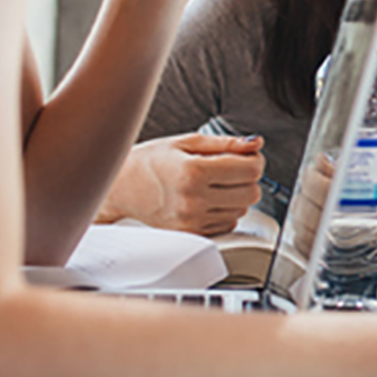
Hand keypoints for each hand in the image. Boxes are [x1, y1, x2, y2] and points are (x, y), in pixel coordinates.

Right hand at [100, 133, 265, 234]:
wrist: (120, 188)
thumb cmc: (150, 162)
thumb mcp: (186, 142)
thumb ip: (226, 143)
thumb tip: (255, 143)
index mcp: (193, 172)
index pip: (251, 170)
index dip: (254, 160)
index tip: (247, 156)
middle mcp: (193, 200)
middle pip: (252, 193)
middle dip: (248, 179)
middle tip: (233, 169)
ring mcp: (191, 220)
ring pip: (242, 210)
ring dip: (237, 195)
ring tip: (215, 183)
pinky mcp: (190, 234)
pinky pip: (227, 224)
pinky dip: (225, 211)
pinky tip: (208, 198)